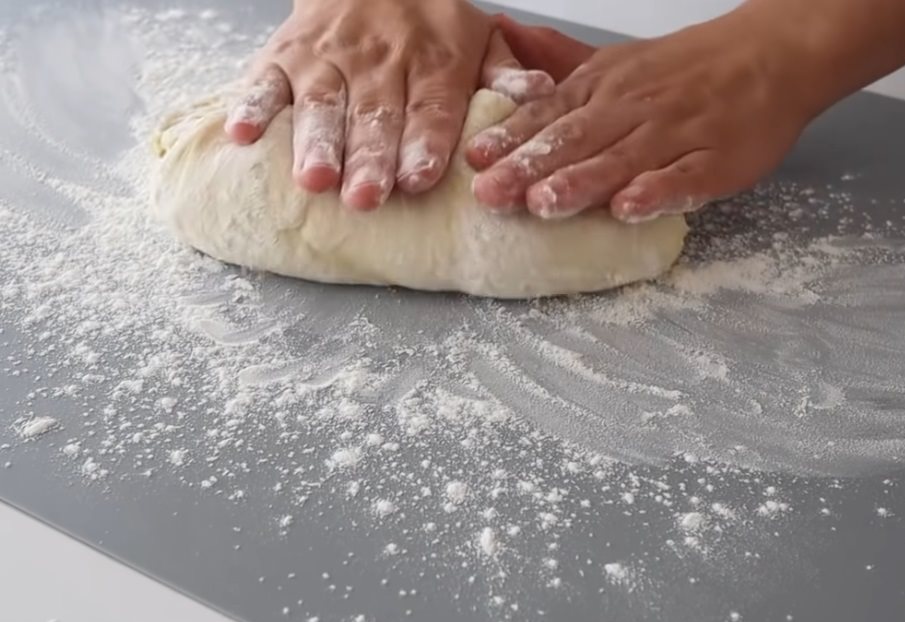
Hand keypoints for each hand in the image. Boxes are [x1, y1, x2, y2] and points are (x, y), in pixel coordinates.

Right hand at [224, 0, 554, 209]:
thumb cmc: (429, 18)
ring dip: (317, 142)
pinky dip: (252, 106)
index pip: (430, 106)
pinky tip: (243, 136)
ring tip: (314, 179)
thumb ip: (505, 75)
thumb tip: (540, 96)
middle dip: (370, 157)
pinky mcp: (285, 53)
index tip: (418, 179)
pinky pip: (263, 79)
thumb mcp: (477, 37)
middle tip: (365, 198)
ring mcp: (328, 55)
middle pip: (375, 113)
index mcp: (433, 58)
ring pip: (322, 102)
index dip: (423, 143)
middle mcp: (380, 57)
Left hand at [466, 10, 814, 221]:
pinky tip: (628, 208)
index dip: (511, 139)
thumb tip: (505, 36)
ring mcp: (676, 136)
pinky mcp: (716, 162)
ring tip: (543, 203)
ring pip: (622, 160)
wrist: (770, 55)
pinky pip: (684, 178)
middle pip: (576, 141)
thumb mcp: (615, 61)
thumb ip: (559, 64)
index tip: (475, 159)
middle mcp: (633, 110)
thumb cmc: (685, 69)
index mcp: (604, 89)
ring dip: (582, 182)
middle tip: (490, 194)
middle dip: (529, 168)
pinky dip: (657, 193)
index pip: (549, 116)